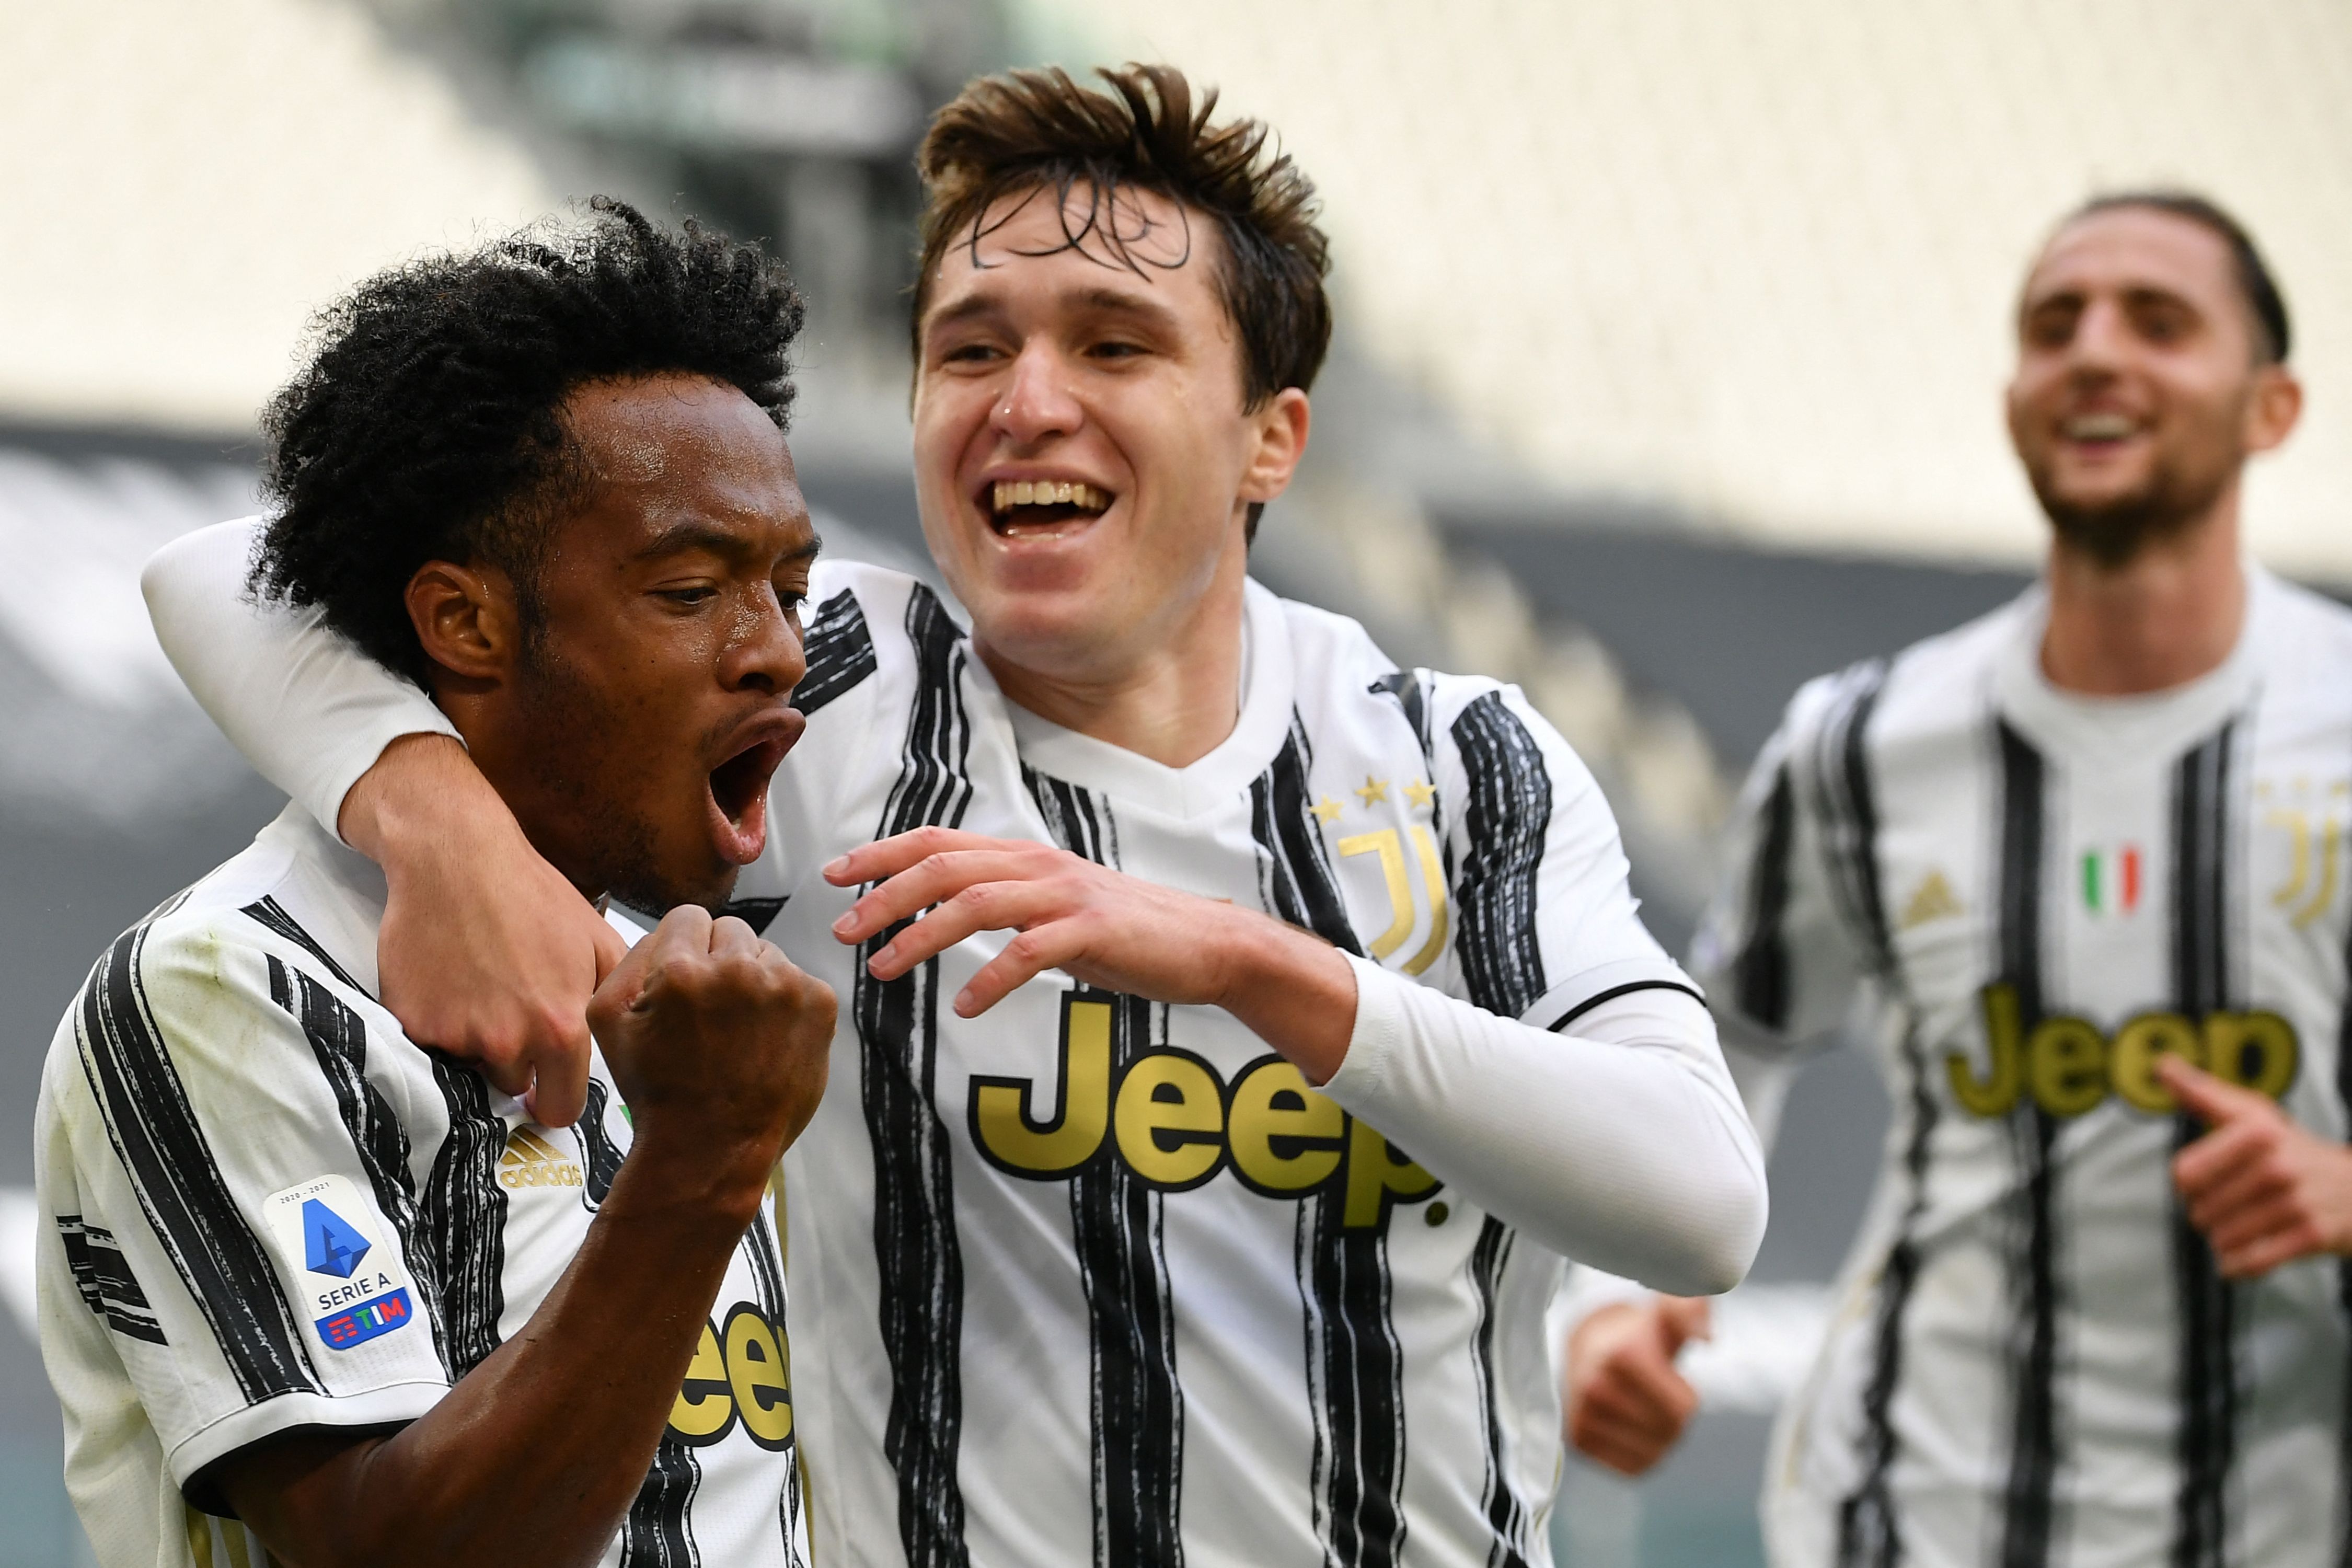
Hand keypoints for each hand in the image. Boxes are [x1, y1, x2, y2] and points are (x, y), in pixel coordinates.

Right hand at [346, 735, 625, 1126]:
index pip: (562, 1107)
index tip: (550, 1089)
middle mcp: (508, 1040)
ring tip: (482, 986)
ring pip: (472, 1064)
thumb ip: (617, 998)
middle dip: (517, 1060)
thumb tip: (624, 1039)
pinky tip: (451, 980)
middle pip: (514, 1085)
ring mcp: (455, 1034)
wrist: (455, 858)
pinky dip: (440, 1021)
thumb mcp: (599, 940)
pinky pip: (432, 1043)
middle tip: (513, 1008)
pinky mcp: (412, 1022)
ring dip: (478, 1041)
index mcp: (560, 1026)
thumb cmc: (532, 895)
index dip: (557, 1100)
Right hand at [588, 905, 834, 1201]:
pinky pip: (797, 979)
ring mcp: (786, 986)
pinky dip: (783, 1003)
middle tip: (711, 1013)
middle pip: (731, 931)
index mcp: (683, 970)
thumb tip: (666, 932)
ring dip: (752, 981)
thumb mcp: (609, 1022)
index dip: (682, 950)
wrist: (712, 1149)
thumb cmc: (658, 1090)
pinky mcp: (819, 1004)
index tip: (685, 982)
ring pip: (766, 954)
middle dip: (718, 962)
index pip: (689, 917)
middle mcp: (738, 970)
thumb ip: (631, 958)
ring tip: (738, 1032)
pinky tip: (766, 1040)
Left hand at [824, 827, 1358, 1078]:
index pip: (938, 842)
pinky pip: (1029, 954)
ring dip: (921, 936)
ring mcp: (1066, 896)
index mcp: (1025, 857)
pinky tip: (965, 1007)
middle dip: (885, 896)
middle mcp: (1039, 865)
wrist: (1206, 945)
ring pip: (975, 905)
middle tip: (844, 931)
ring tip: (885, 969)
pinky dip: (991, 980)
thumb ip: (1005, 904)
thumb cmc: (1126, 933)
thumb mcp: (1055, 908)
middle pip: (944, 868)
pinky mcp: (1093, 932)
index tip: (835, 875)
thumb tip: (945, 914)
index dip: (882, 854)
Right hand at [1565, 1296, 1708, 1475]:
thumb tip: (1707, 1338)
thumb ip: (1692, 1313)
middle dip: (1674, 1417)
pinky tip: (1629, 1427)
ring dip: (1659, 1438)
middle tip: (1656, 1394)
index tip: (1666, 1376)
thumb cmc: (1640, 1334)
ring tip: (1641, 1408)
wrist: (1589, 1347)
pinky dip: (1641, 1454)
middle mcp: (1596, 1387)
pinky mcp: (1578, 1439)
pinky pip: (1633, 1467)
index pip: (1682, 1410)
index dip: (1685, 1396)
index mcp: (1621, 1356)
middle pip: (1670, 1433)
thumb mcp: (1668, 1314)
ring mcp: (1583, 1415)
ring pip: (1653, 1454)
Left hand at [2161, 1054, 2351, 1277]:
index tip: (2201, 1180)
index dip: (2186, 1184)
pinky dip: (2238, 1265)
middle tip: (2230, 1205)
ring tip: (2242, 1225)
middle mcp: (2276, 1166)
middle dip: (2207, 1213)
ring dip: (2224, 1239)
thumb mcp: (2253, 1114)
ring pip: (2223, 1238)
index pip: (2185, 1173)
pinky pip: (2252, 1262)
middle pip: (2201, 1209)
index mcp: (2256, 1133)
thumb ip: (2204, 1093)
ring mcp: (2295, 1202)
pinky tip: (2241, 1256)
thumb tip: (2162, 1065)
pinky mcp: (2311, 1236)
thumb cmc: (2295, 1149)